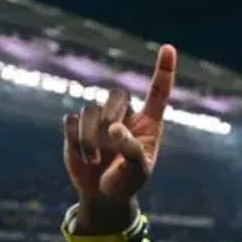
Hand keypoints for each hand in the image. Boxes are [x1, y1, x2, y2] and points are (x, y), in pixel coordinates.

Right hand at [64, 45, 176, 231]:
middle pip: (116, 94)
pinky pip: (72, 120)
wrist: (104, 194)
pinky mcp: (76, 127)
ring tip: (95, 160)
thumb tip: (115, 129)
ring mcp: (99, 120)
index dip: (164, 70)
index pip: (158, 92)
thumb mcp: (138, 172)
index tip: (169, 48)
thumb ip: (132, 151)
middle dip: (112, 114)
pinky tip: (84, 158)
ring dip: (91, 137)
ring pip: (90, 110)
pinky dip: (77, 139)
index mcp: (149, 123)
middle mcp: (124, 116)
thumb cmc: (128, 181)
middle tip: (112, 136)